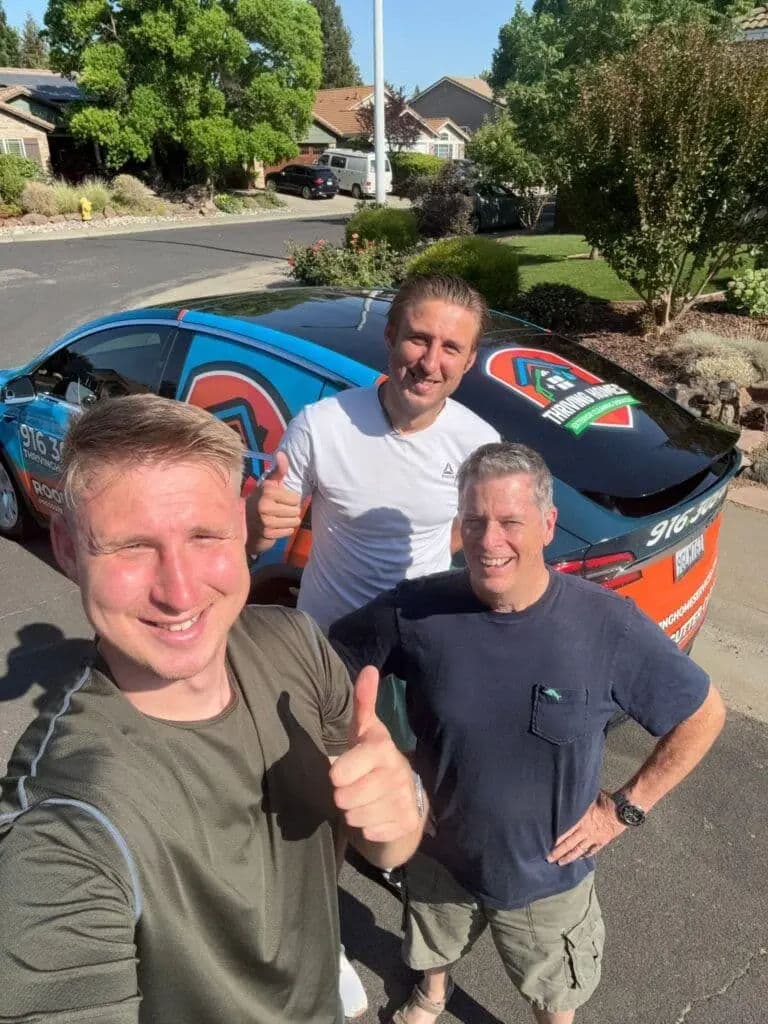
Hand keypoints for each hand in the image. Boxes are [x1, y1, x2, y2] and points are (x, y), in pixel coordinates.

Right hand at [246, 451, 301, 551]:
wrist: (242, 523)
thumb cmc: (259, 500)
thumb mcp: (267, 484)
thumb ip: (278, 470)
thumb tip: (281, 453)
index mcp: (267, 491)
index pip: (296, 499)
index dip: (291, 500)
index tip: (280, 500)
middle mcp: (265, 505)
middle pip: (296, 511)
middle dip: (291, 511)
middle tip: (279, 511)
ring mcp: (266, 521)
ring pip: (294, 522)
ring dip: (289, 521)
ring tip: (278, 518)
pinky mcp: (267, 534)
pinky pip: (288, 531)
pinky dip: (284, 530)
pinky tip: (275, 526)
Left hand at [330, 666, 420, 843]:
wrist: (405, 801)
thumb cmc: (374, 762)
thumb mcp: (365, 732)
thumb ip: (363, 703)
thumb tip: (369, 668)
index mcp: (383, 748)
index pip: (347, 768)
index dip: (340, 773)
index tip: (339, 774)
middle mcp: (398, 772)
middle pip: (347, 797)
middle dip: (343, 798)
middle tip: (351, 790)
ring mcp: (405, 799)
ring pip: (358, 817)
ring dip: (354, 814)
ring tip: (362, 803)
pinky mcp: (408, 823)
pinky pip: (372, 833)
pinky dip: (368, 830)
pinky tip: (375, 818)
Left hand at [547, 791, 624, 865]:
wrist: (623, 810)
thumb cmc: (607, 800)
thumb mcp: (589, 797)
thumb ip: (579, 801)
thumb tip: (569, 795)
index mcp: (581, 820)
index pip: (565, 832)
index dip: (556, 840)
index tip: (547, 845)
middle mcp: (586, 831)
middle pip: (569, 844)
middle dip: (558, 852)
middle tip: (548, 859)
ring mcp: (594, 838)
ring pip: (579, 850)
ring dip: (569, 857)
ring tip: (560, 863)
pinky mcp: (603, 841)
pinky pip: (592, 850)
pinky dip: (585, 855)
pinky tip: (580, 858)